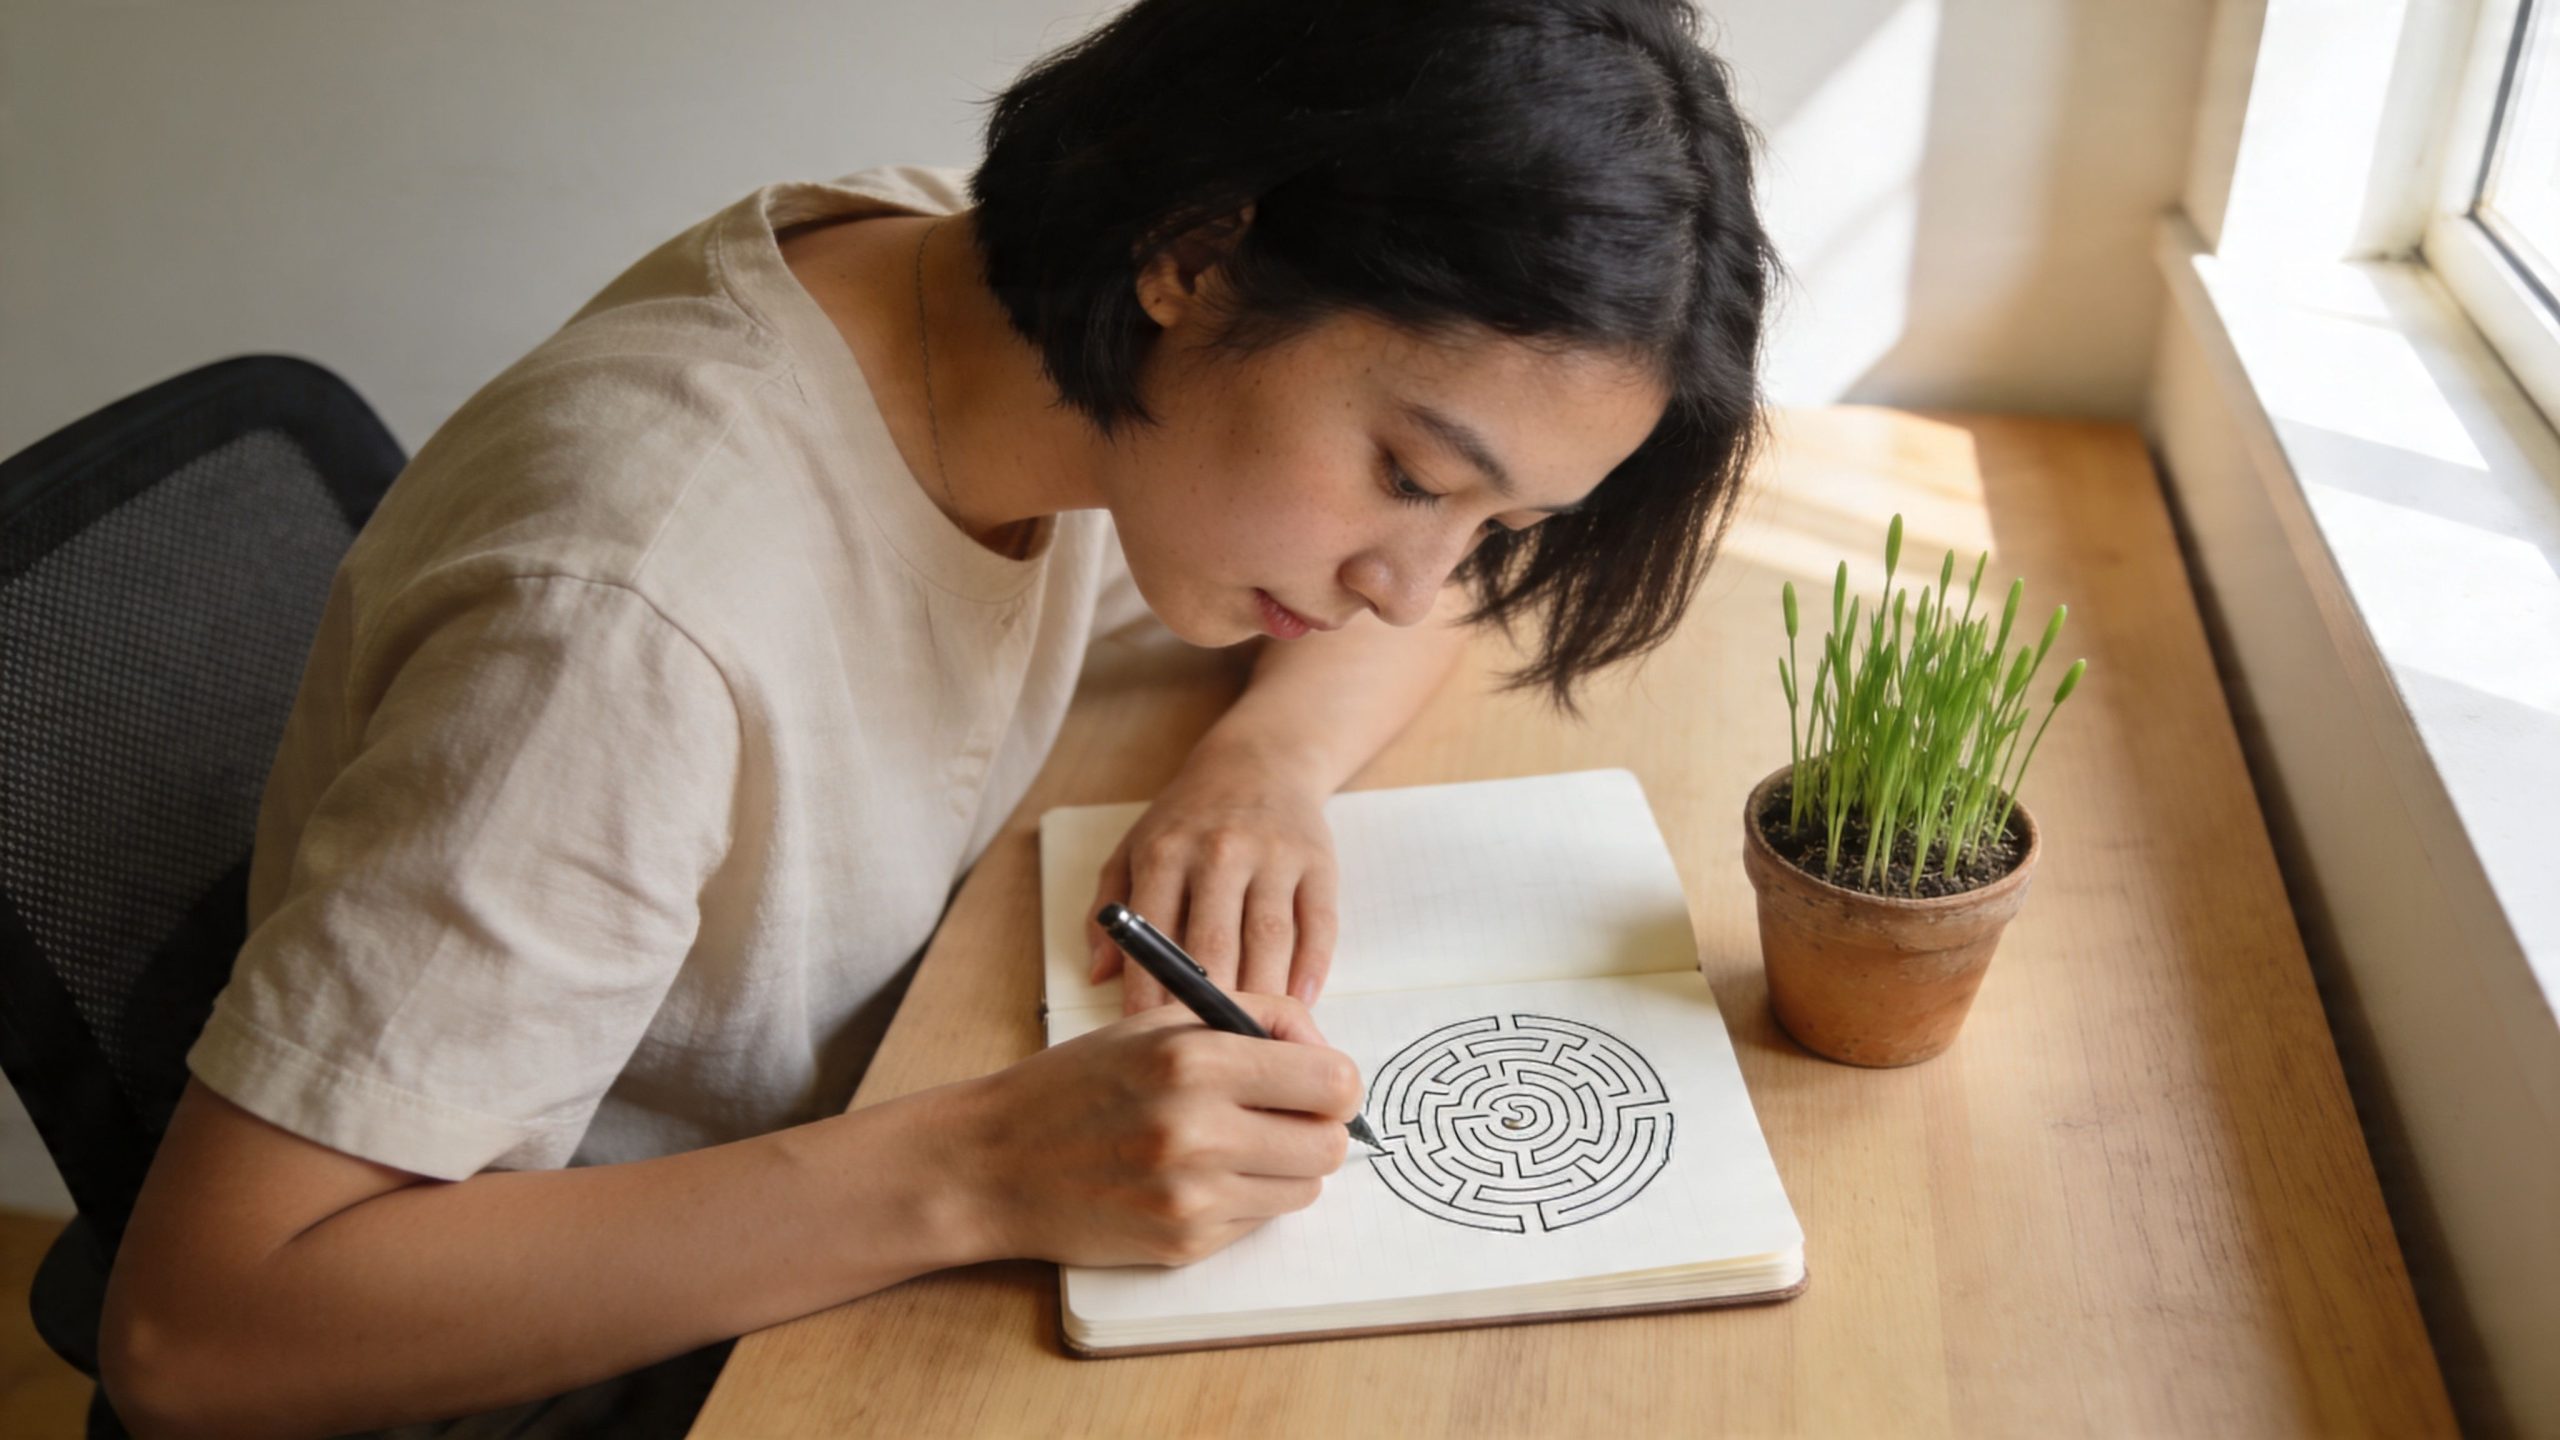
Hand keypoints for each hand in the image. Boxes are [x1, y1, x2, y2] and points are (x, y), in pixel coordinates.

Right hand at [944, 992, 1361, 1266]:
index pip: (1332, 1081)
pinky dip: (1243, 1199)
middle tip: (1279, 1116)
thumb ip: (1252, 1020)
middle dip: (1316, 1128)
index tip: (1312, 1081)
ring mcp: (1192, 1197)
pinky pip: (1259, 1221)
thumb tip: (1324, 1050)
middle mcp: (1198, 1130)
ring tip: (1232, 1146)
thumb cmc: (1078, 1083)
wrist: (997, 1162)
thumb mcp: (1159, 1022)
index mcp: (1195, 1059)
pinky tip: (1195, 1178)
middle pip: (1330, 1145)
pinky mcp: (1184, 1245)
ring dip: (1284, 1168)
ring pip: (1304, 1189)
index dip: (1333, 1081)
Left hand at [1084, 740, 1339, 1014]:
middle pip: (1214, 945)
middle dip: (1209, 1004)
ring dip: (1262, 995)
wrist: (1260, 760)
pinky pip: (1318, 923)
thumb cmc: (1188, 818)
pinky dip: (1312, 968)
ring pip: (1269, 939)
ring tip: (1254, 1040)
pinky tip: (1301, 1002)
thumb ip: (1111, 910)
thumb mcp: (1135, 847)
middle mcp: (1219, 851)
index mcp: (1165, 852)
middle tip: (1207, 1053)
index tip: (1151, 1037)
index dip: (1151, 993)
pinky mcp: (1318, 862)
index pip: (1154, 936)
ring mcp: (1273, 855)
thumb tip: (1099, 975)